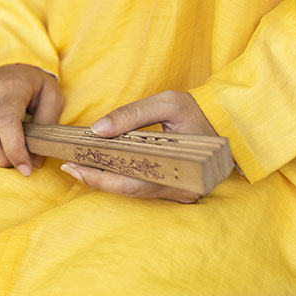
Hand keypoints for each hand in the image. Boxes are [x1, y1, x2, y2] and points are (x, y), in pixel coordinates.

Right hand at [0, 64, 62, 175]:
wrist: (16, 65)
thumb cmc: (37, 85)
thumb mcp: (52, 98)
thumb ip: (46, 128)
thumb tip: (35, 161)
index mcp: (13, 88)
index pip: (7, 123)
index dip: (15, 150)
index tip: (26, 169)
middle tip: (16, 162)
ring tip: (4, 155)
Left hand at [61, 90, 215, 201]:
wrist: (226, 126)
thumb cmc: (197, 112)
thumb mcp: (168, 103)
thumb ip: (133, 114)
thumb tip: (97, 130)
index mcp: (179, 166)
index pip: (131, 178)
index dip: (100, 175)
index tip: (73, 163)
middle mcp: (180, 186)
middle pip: (129, 190)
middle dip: (96, 180)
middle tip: (69, 166)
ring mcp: (178, 191)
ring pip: (134, 191)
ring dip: (105, 180)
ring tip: (78, 165)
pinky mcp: (175, 190)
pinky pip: (142, 187)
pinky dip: (120, 178)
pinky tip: (101, 167)